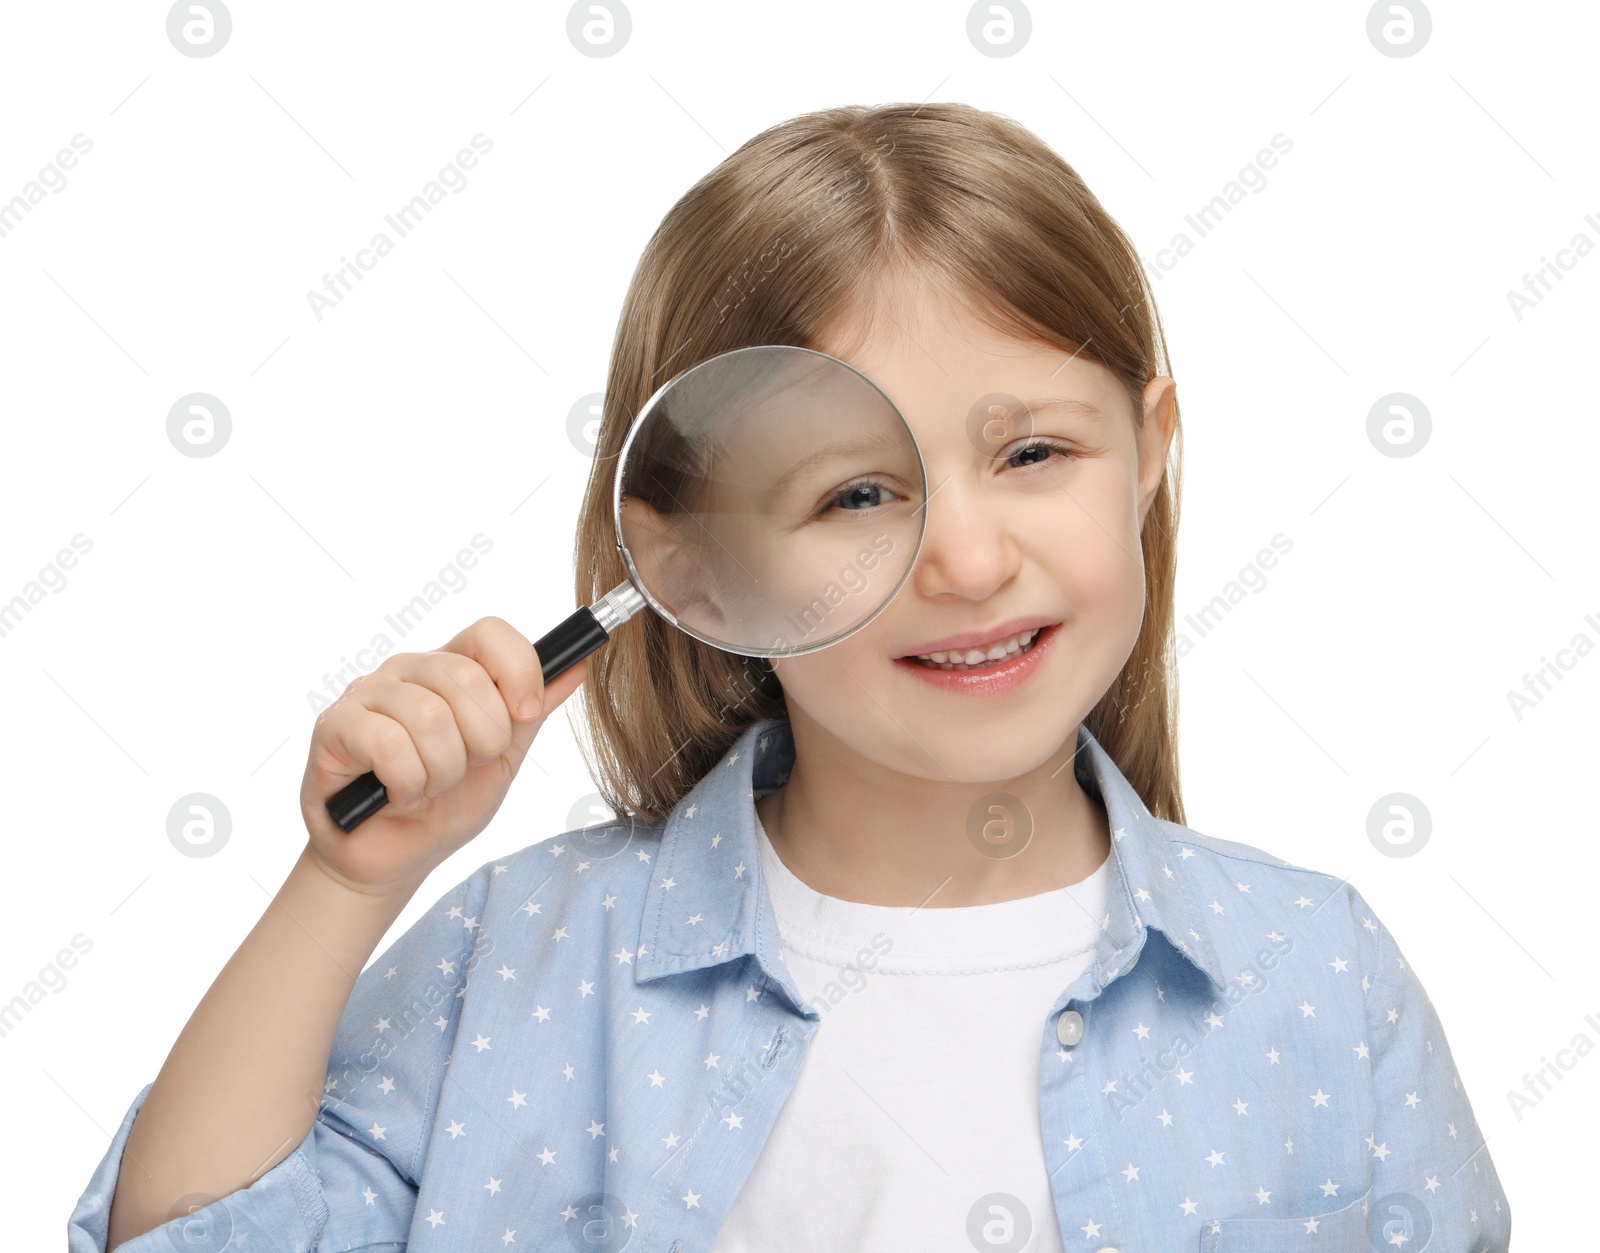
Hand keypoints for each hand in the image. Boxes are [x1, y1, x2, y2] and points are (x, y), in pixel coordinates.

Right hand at [298, 615, 587, 896]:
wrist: (394, 858)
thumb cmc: (445, 806)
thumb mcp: (504, 758)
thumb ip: (534, 711)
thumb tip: (578, 665)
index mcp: (451, 668)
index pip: (490, 633)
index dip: (519, 670)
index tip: (525, 714)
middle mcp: (408, 670)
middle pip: (466, 678)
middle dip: (482, 742)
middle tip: (464, 770)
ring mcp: (367, 693)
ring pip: (430, 716)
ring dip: (443, 771)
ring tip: (429, 787)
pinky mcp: (334, 726)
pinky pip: (389, 743)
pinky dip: (406, 782)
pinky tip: (400, 795)